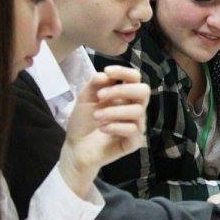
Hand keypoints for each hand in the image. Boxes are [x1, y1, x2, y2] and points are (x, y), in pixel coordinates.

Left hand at [60, 66, 148, 197]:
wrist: (75, 148)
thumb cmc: (83, 122)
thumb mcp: (84, 99)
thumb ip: (94, 84)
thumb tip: (106, 75)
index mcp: (125, 95)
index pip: (135, 78)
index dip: (124, 72)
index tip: (108, 72)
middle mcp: (134, 108)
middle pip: (144, 91)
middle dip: (122, 90)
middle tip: (100, 96)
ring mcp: (136, 125)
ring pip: (137, 111)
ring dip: (113, 111)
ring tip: (96, 116)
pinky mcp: (133, 142)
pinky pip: (133, 130)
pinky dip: (116, 127)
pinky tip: (102, 128)